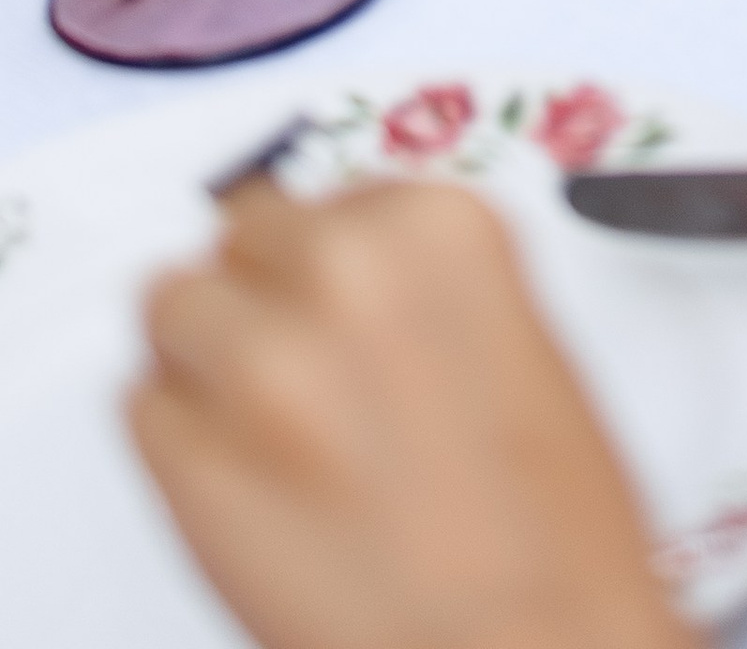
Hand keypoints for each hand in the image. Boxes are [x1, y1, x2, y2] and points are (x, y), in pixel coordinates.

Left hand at [128, 177, 685, 648]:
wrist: (528, 645)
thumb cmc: (550, 534)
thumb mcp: (523, 348)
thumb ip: (426, 288)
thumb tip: (353, 281)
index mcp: (441, 229)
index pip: (332, 194)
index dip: (335, 260)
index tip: (346, 304)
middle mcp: (343, 268)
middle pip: (241, 232)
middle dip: (268, 293)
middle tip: (303, 366)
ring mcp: (258, 361)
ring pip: (173, 305)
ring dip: (209, 355)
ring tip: (265, 424)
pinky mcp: (189, 458)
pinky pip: (145, 409)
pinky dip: (181, 440)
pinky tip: (248, 483)